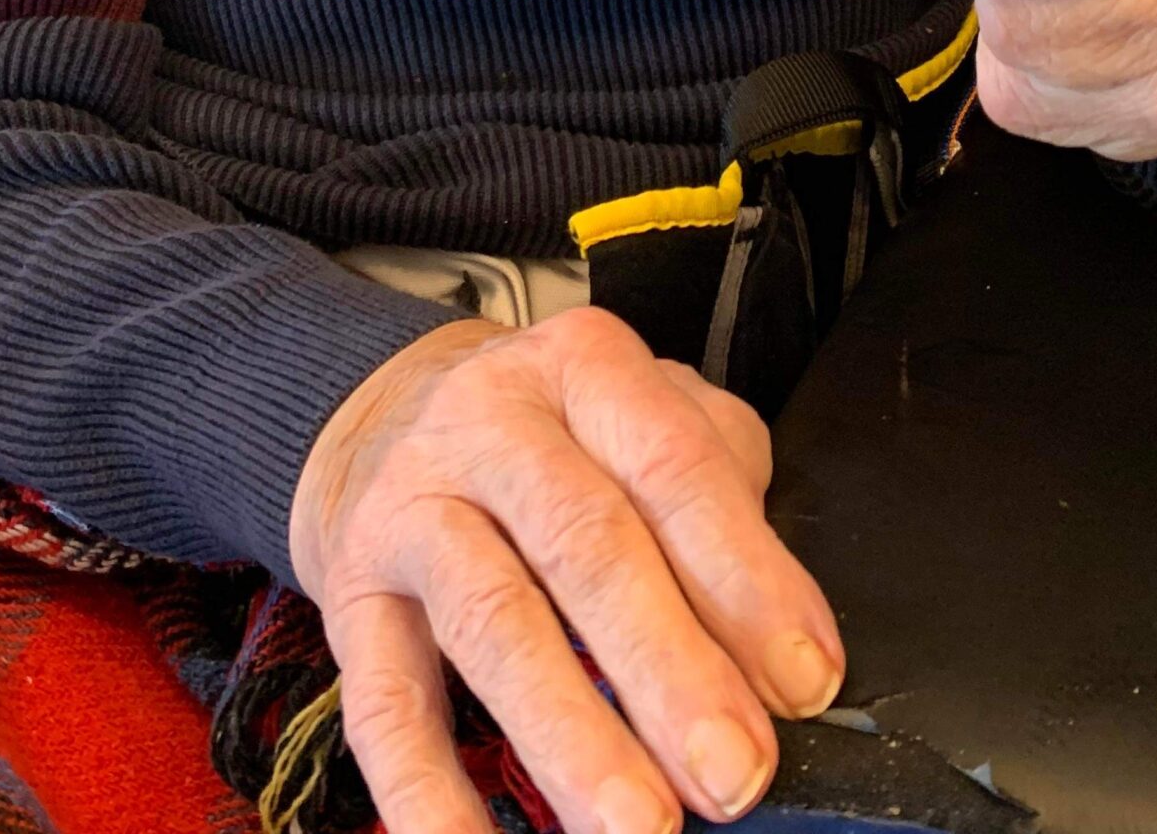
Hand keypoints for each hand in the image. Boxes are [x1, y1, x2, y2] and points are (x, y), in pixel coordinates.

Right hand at [289, 309, 844, 833]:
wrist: (385, 413)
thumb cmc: (550, 433)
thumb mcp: (642, 415)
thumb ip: (721, 497)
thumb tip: (784, 646)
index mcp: (585, 369)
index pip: (674, 467)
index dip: (745, 578)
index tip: (803, 681)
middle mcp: (491, 424)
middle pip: (585, 543)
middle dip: (668, 669)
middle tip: (733, 770)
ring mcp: (412, 506)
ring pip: (492, 622)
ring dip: (570, 735)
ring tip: (637, 824)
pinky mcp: (354, 595)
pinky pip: (385, 705)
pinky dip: (429, 796)